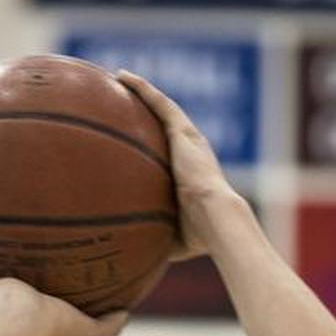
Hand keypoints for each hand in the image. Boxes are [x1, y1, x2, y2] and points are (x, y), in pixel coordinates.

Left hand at [116, 70, 244, 260]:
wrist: (216, 218)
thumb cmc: (199, 236)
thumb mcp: (171, 237)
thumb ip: (154, 239)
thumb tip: (134, 258)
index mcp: (192, 173)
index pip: (170, 153)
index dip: (154, 144)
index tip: (138, 141)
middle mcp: (192, 150)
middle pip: (166, 125)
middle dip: (147, 113)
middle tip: (125, 104)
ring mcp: (188, 138)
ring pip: (161, 108)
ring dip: (142, 93)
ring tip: (119, 79)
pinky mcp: (183, 131)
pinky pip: (158, 103)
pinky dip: (141, 89)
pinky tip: (121, 77)